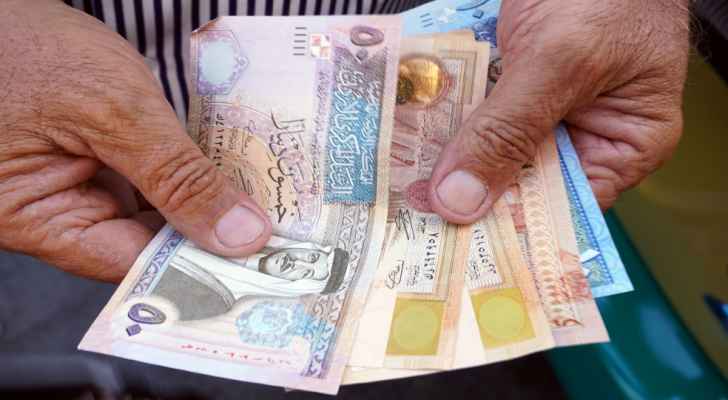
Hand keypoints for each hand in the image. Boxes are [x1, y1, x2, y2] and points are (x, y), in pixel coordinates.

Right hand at [0, 1, 270, 280]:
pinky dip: (189, 172)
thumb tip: (241, 236)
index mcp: (39, 220)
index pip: (137, 267)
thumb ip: (179, 177)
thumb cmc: (29, 49)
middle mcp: (61, 214)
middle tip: (280, 224)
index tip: (265, 257)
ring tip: (267, 195)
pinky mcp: (100, 160)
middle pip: (151, 243)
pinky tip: (231, 165)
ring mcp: (80, 185)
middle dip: (213, 231)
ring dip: (206, 200)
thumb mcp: (113, 111)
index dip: (203, 266)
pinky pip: (153, 180)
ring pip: (159, 211)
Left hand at [427, 0, 689, 223]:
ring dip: (451, 159)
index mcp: (623, 146)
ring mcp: (544, 109)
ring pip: (491, 149)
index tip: (455, 248)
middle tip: (411, 218)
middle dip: (470, 194)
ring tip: (399, 185)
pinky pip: (477, 113)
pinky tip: (408, 139)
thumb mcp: (562, 61)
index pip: (563, 210)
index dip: (511, 230)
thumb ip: (510, 131)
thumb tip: (461, 202)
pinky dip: (449, 121)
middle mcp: (582, 136)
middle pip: (520, 184)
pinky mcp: (512, 84)